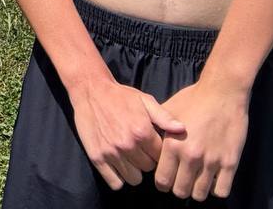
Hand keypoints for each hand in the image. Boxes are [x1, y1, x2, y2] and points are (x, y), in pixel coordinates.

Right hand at [67, 75, 185, 189]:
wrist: (90, 90)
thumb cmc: (120, 95)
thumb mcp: (145, 100)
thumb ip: (164, 117)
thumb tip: (183, 129)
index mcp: (142, 132)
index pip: (161, 157)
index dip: (157, 152)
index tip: (152, 146)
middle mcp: (127, 145)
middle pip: (148, 168)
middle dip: (146, 160)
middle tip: (139, 149)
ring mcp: (111, 153)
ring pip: (134, 179)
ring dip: (133, 170)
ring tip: (129, 157)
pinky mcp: (97, 157)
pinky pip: (115, 182)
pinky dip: (118, 177)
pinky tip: (118, 166)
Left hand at [154, 80, 248, 200]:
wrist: (222, 92)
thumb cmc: (192, 99)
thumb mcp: (167, 112)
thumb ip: (156, 130)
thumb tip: (145, 143)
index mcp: (172, 145)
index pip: (162, 180)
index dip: (162, 183)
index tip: (166, 179)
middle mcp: (191, 156)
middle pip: (180, 191)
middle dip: (178, 188)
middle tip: (181, 180)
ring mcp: (212, 161)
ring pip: (200, 195)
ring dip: (196, 190)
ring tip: (196, 180)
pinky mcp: (230, 163)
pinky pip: (221, 191)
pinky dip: (216, 189)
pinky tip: (212, 179)